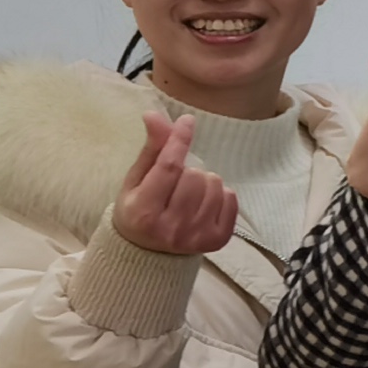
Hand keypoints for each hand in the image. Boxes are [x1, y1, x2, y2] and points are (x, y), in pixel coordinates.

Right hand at [111, 111, 239, 258]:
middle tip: (176, 182)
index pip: (168, 168)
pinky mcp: (218, 240)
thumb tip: (154, 114)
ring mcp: (197, 236)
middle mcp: (171, 227)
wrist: (148, 253)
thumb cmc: (139, 209)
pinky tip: (203, 204)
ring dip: (204, 181)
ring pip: (215, 184)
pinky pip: (231, 199)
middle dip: (188, 170)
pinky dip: (220, 195)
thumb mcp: (136, 180)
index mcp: (144, 211)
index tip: (187, 121)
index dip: (179, 141)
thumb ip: (150, 149)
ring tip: (188, 193)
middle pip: (194, 175)